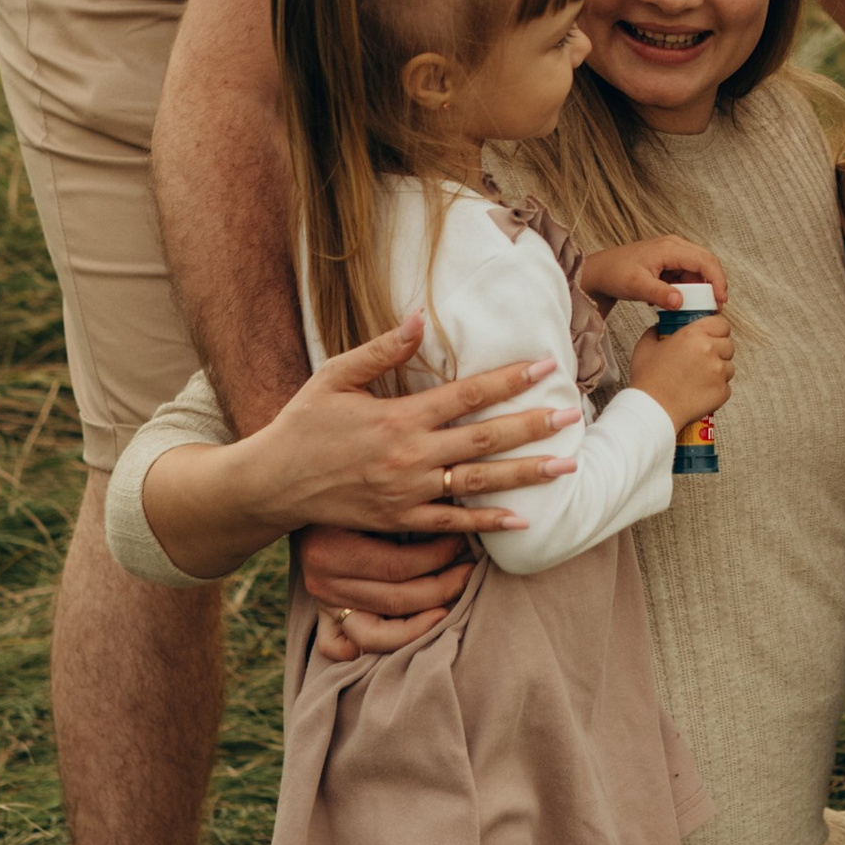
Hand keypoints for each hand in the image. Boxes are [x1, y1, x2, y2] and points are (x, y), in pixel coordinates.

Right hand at [263, 320, 578, 540]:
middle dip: (533, 426)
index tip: (546, 367)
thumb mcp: (335, 376)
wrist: (272, 484)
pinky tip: (522, 518)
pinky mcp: (400, 522)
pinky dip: (487, 522)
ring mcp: (407, 493)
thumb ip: (382, 350)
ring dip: (526, 474)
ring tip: (566, 466)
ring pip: (478, 482)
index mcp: (397, 417)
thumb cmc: (303, 423)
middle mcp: (409, 456)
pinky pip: (452, 525)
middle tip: (573, 417)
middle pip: (484, 439)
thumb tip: (421, 318)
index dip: (508, 379)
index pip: (466, 394)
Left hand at [579, 235, 729, 312]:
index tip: (720, 300)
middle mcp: (674, 246)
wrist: (599, 273)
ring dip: (699, 289)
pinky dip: (686, 289)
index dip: (717, 280)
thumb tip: (680, 301)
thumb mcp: (636, 286)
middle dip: (713, 285)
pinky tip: (674, 301)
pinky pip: (686, 275)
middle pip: (706, 263)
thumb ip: (659, 294)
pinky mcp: (668, 263)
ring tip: (693, 308)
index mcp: (669, 248)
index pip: (704, 261)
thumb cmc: (614, 274)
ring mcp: (672, 254)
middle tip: (715, 307)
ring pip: (697, 271)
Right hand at [626, 307, 735, 436]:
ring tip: (699, 377)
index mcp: (694, 335)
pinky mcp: (722, 392)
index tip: (711, 335)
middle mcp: (710, 350)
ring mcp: (718, 372)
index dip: (717, 330)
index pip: (722, 324)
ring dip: (718, 370)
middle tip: (703, 358)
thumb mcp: (645, 347)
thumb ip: (656, 332)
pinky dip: (716, 388)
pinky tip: (699, 391)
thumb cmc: (648, 379)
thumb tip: (660, 328)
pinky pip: (726, 386)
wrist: (653, 409)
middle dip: (718, 350)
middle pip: (728, 344)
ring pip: (729, 366)